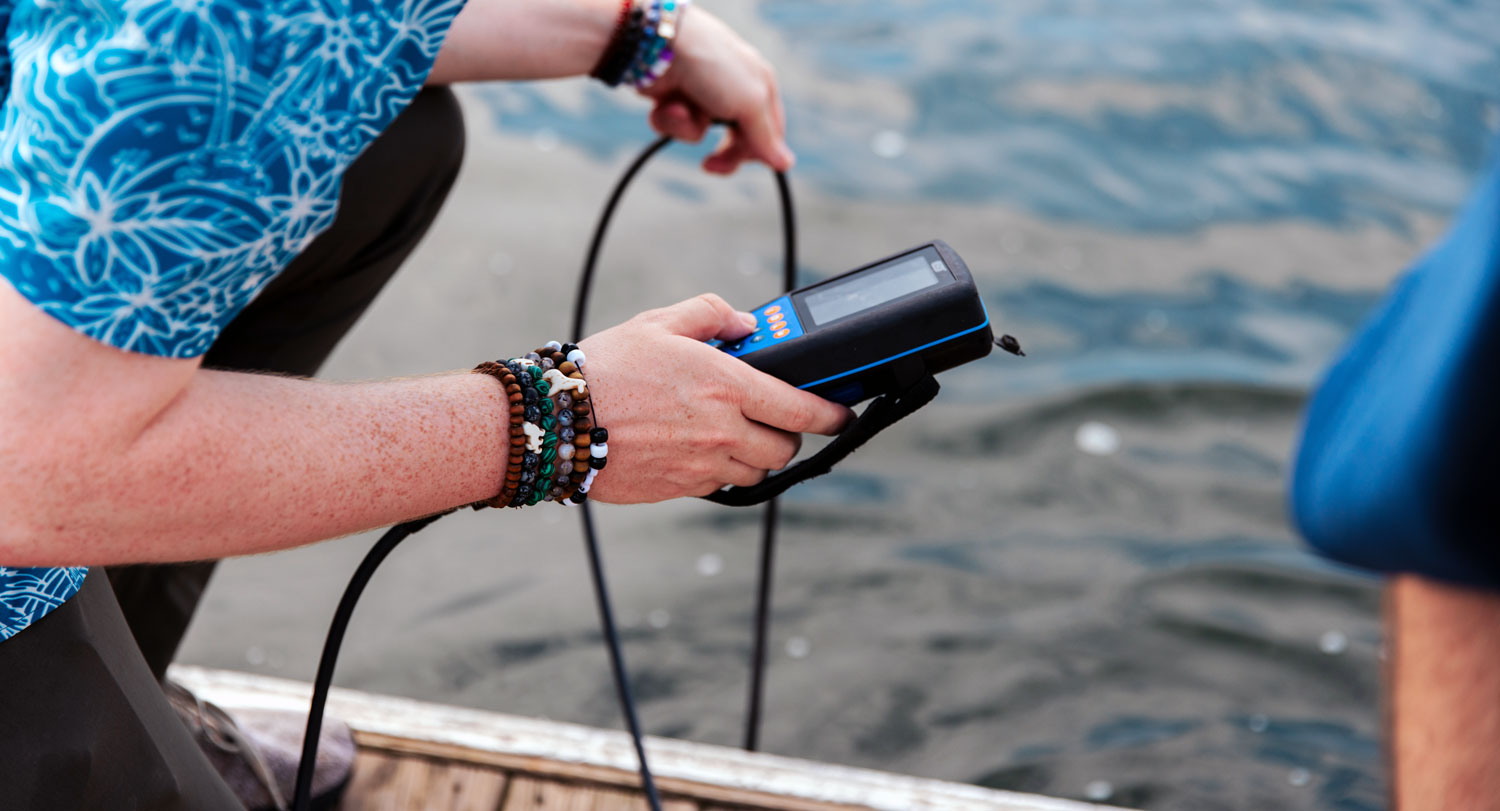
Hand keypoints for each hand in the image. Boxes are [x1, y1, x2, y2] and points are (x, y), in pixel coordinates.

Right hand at [579, 294, 850, 502]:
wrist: (558, 421)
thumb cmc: (606, 368)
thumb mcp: (659, 323)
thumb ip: (711, 315)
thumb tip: (746, 325)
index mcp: (726, 385)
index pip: (801, 409)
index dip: (830, 415)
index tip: (838, 414)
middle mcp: (722, 430)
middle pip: (784, 447)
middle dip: (788, 434)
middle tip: (775, 418)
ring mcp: (704, 464)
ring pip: (756, 470)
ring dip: (756, 454)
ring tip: (733, 433)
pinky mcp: (682, 488)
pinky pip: (722, 485)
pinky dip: (723, 471)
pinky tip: (701, 449)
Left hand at [640, 8, 791, 174]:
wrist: (659, 43)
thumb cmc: (712, 65)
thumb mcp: (749, 102)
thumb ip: (765, 137)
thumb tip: (786, 164)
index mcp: (760, 85)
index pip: (770, 131)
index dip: (760, 151)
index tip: (747, 162)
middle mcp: (732, 90)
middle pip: (737, 140)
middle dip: (723, 153)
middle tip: (710, 166)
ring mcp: (702, 95)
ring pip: (701, 134)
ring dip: (690, 127)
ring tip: (681, 108)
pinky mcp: (674, 99)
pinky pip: (676, 126)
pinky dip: (670, 119)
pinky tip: (666, 102)